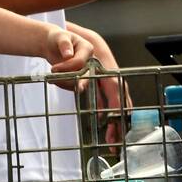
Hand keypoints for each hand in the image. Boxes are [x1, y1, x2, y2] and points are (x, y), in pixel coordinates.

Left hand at [43, 28, 92, 88]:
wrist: (52, 45)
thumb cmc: (57, 38)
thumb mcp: (60, 37)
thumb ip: (65, 44)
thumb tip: (68, 55)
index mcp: (87, 48)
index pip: (80, 62)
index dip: (67, 67)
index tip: (53, 68)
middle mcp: (89, 61)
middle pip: (83, 75)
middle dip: (70, 80)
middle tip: (56, 82)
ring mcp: (84, 70)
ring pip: (78, 82)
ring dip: (64, 83)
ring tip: (51, 78)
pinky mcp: (79, 77)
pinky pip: (73, 85)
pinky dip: (63, 85)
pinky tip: (54, 80)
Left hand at [71, 27, 126, 148]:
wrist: (66, 40)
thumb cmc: (66, 41)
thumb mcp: (62, 40)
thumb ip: (65, 47)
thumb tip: (70, 62)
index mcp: (102, 64)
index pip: (114, 85)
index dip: (117, 101)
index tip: (115, 117)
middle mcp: (107, 74)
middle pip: (119, 98)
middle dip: (118, 119)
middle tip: (114, 139)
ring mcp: (104, 82)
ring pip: (115, 104)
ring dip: (114, 122)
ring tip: (112, 142)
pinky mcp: (97, 87)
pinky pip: (105, 104)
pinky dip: (107, 117)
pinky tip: (104, 129)